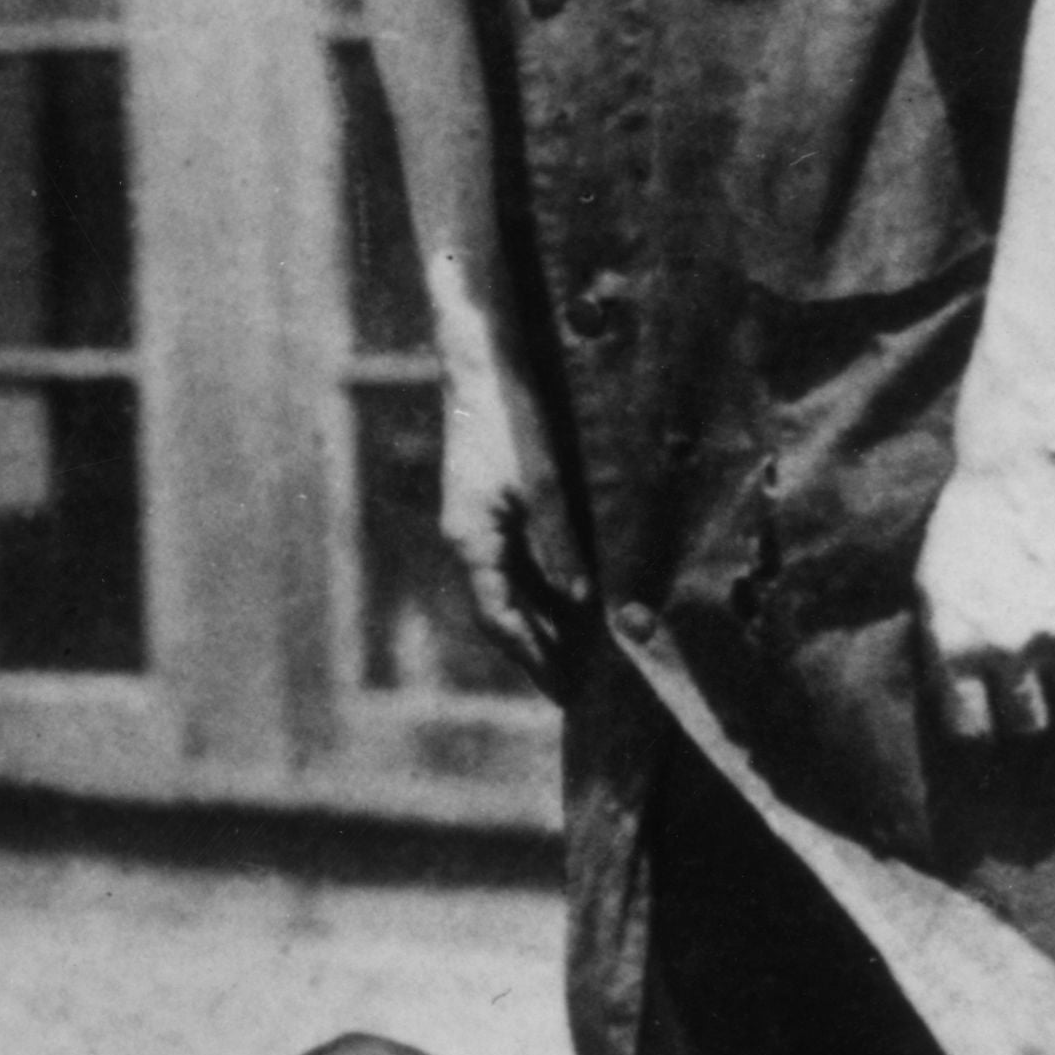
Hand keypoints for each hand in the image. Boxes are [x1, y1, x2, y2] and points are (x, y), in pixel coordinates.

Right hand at [440, 349, 589, 696]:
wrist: (485, 361)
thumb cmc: (513, 417)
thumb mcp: (545, 483)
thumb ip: (562, 544)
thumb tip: (584, 601)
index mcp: (471, 540)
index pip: (500, 619)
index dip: (534, 658)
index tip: (568, 693)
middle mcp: (468, 539)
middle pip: (503, 612)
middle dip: (541, 650)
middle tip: (583, 689)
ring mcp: (477, 523)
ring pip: (511, 588)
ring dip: (545, 621)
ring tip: (586, 655)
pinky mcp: (491, 506)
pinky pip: (517, 561)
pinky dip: (545, 587)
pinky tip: (577, 600)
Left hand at [914, 452, 1054, 739]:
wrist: (1022, 469)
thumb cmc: (964, 524)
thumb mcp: (932, 586)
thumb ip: (944, 644)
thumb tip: (960, 694)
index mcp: (954, 647)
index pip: (971, 728)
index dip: (978, 728)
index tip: (984, 720)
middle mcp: (1005, 650)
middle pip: (1028, 722)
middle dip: (1023, 712)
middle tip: (1022, 696)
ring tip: (1048, 646)